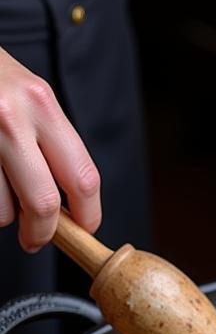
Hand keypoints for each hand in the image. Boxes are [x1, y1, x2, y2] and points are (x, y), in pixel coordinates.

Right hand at [0, 48, 100, 251]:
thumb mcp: (28, 94)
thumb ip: (50, 140)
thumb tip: (67, 202)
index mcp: (41, 104)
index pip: (82, 177)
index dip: (88, 214)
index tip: (84, 228)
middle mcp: (11, 117)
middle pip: (44, 203)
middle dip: (42, 232)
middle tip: (36, 239)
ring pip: (1, 209)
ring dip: (3, 215)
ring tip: (0, 196)